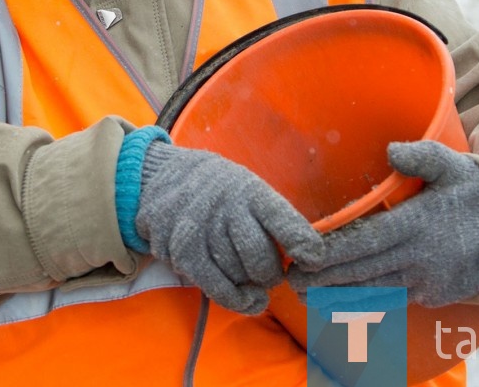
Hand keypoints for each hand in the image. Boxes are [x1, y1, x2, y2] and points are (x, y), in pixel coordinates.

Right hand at [135, 141, 324, 314]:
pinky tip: (245, 298)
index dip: (304, 246)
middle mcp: (226, 209)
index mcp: (251, 192)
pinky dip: (236, 300)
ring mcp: (203, 230)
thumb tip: (303, 259)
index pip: (284, 222)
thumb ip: (274, 221)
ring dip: (250, 285)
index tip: (313, 260)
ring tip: (248, 275)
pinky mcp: (183, 252)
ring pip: (240, 277)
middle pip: (261, 260)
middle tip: (269, 271)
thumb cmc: (221, 191)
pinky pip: (218, 288)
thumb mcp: (249, 190)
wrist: (165, 177)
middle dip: (272, 274)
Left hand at [287, 140, 478, 306]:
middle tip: (292, 281)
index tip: (303, 255)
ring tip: (309, 294)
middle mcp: (420, 259)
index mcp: (418, 226)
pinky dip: (369, 298)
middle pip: (363, 272)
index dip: (332, 251)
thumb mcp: (453, 165)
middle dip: (326, 278)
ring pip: (376, 290)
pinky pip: (396, 296)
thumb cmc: (477, 190)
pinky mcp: (437, 296)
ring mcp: (429, 282)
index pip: (365, 242)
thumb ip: (422, 156)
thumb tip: (391, 151)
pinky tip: (344, 298)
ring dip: (341, 294)